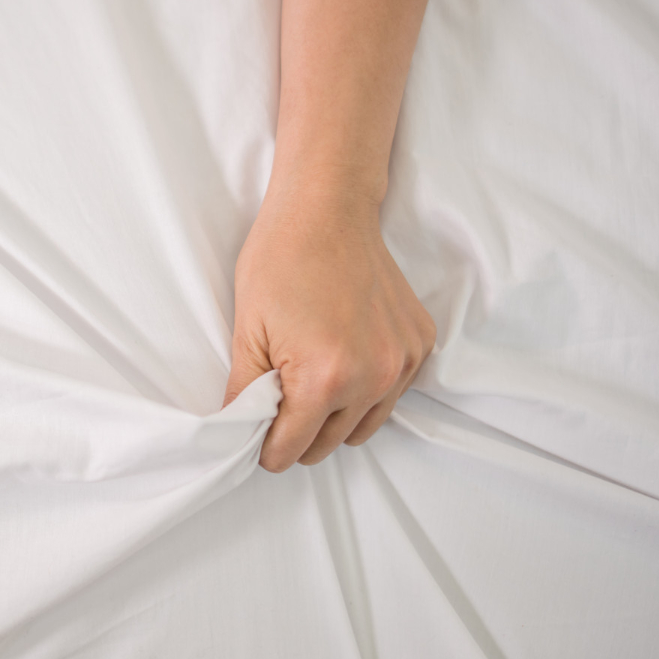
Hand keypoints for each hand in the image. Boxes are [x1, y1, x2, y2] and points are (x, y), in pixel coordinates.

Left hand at [222, 188, 435, 470]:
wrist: (327, 210)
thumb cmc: (280, 261)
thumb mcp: (247, 331)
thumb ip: (244, 393)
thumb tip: (239, 433)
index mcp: (324, 379)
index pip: (291, 449)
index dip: (266, 447)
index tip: (255, 434)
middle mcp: (372, 378)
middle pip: (328, 446)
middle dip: (298, 435)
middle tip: (277, 403)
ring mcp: (401, 362)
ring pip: (363, 428)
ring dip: (334, 420)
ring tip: (310, 382)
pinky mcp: (419, 345)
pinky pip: (390, 395)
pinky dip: (366, 392)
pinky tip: (343, 359)